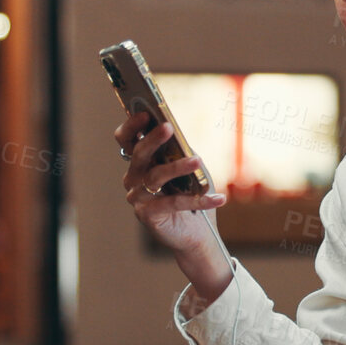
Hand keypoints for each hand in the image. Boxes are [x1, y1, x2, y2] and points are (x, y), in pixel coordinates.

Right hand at [115, 109, 231, 299]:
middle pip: (139, 155)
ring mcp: (138, 197)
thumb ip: (180, 152)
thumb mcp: (189, 168)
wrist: (197, 231)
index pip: (127, 139)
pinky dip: (199, 200)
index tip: (146, 113)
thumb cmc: (191, 193)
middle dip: (153, 139)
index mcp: (140, 162)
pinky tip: (218, 198)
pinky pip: (174, 203)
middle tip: (168, 126)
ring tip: (197, 160)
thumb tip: (179, 138)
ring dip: (178, 167)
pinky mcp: (148, 216)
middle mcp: (133, 178)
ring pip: (156, 177)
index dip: (132, 126)